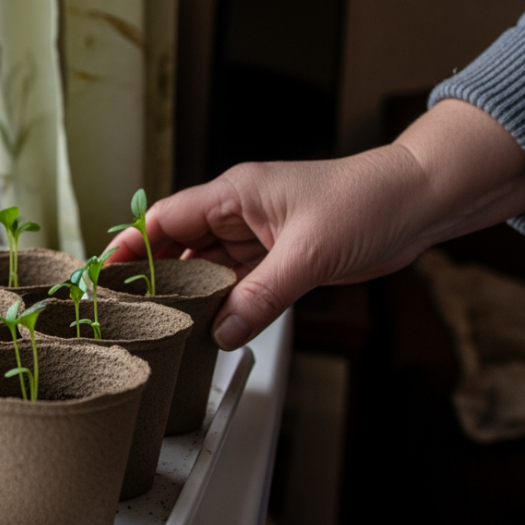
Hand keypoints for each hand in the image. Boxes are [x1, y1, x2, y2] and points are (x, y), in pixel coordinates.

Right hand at [105, 100, 524, 349]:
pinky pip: (240, 280)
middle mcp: (242, 211)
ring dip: (192, 291)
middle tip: (126, 308)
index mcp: (236, 192)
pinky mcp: (282, 255)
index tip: (105, 269)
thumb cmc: (368, 201)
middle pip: (181, 243)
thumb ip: (261, 295)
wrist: (419, 202)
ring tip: (163, 321)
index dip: (133, 243)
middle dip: (156, 273)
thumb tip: (222, 331)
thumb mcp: (308, 254)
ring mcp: (261, 234)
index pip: (167, 217)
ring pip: (210, 265)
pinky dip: (226, 300)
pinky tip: (213, 322)